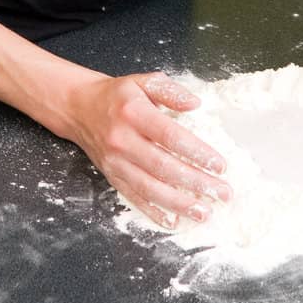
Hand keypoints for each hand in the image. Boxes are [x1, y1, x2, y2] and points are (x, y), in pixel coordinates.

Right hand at [64, 71, 230, 229]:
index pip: (171, 136)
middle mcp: (123, 140)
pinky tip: (174, 220)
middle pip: (164, 166)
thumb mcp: (143, 81)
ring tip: (204, 212)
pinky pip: (134, 198)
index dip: (197, 152)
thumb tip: (195, 103)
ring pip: (150, 188)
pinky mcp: (111, 177)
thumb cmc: (118, 96)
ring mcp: (116, 162)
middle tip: (222, 193)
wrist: (80, 108)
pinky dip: (154, 212)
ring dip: (179, 203)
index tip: (220, 165)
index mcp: (134, 113)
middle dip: (196, 183)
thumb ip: (170, 91)